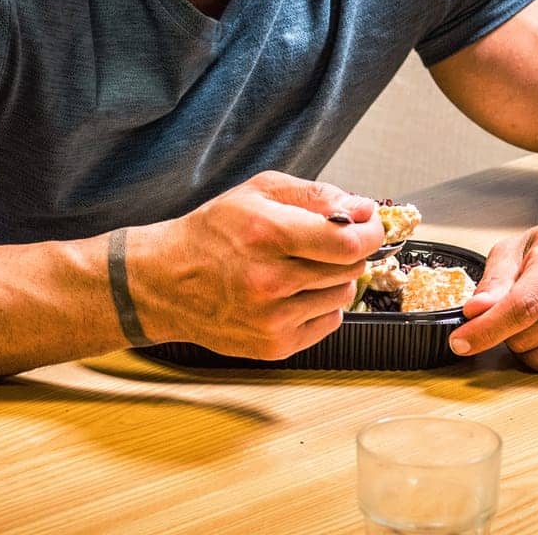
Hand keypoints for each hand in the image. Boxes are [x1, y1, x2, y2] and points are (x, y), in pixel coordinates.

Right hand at [131, 172, 384, 359]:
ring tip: (300, 266)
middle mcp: (269, 281)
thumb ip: (315, 196)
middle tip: (329, 240)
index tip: (371, 223)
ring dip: (333, 276)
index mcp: (266, 234)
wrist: (166, 282)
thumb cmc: (212, 232)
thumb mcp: (258, 192)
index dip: (370, 230)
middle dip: (348, 248)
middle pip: (349, 266)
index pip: (346, 241)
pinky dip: (320, 303)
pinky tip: (293, 291)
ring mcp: (272, 319)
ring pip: (342, 294)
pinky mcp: (273, 346)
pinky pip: (328, 322)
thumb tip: (362, 208)